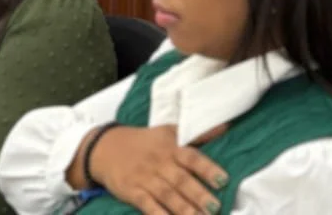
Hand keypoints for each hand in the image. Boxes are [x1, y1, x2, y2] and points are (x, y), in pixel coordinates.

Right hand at [85, 124, 227, 214]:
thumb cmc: (144, 142)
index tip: (223, 180)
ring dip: (184, 209)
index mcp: (169, 147)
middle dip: (198, 194)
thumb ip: (197, 134)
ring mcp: (144, 178)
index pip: (191, 157)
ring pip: (167, 195)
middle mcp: (158, 162)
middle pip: (180, 180)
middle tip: (215, 207)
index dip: (207, 168)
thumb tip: (226, 126)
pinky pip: (147, 206)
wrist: (105, 148)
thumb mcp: (168, 132)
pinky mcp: (132, 192)